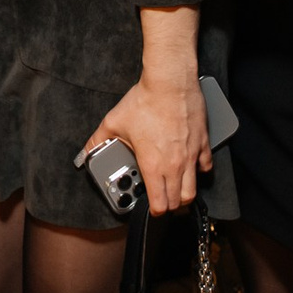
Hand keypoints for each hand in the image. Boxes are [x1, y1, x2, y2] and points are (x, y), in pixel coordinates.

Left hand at [81, 74, 209, 215]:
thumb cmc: (145, 101)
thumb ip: (98, 141)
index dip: (155, 211)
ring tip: (176, 190)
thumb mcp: (114, 122)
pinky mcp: (203, 142)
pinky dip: (199, 171)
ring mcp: (191, 155)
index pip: (160, 204)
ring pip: (193, 189)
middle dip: (169, 205)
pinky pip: (205, 166)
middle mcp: (174, 165)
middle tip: (162, 201)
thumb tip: (86, 151)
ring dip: (185, 194)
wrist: (169, 81)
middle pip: (179, 201)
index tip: (151, 208)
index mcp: (153, 165)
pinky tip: (191, 166)